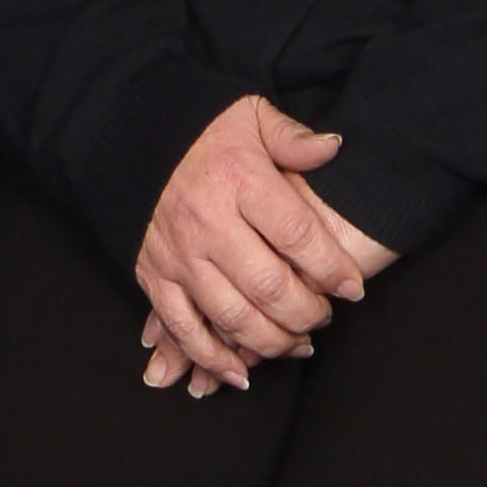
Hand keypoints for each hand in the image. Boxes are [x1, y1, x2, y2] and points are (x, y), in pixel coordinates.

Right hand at [132, 98, 385, 396]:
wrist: (133, 135)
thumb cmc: (203, 129)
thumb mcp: (251, 115)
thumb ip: (293, 138)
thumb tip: (335, 148)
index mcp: (238, 177)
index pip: (298, 235)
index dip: (333, 268)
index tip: (353, 288)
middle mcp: (207, 220)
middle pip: (269, 286)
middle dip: (308, 312)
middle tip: (324, 316)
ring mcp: (178, 253)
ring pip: (233, 317)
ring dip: (272, 341)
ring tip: (298, 343)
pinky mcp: (153, 275)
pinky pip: (184, 329)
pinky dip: (213, 359)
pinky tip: (242, 371)